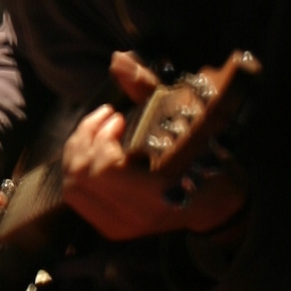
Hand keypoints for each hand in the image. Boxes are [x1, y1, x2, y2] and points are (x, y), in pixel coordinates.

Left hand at [59, 101, 246, 242]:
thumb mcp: (182, 114)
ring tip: (97, 132)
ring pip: (73, 188)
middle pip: (81, 176)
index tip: (119, 118)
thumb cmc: (203, 151)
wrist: (216, 199)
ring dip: (78, 153)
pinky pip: (77, 199)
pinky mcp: (113, 229)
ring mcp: (123, 226)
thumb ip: (146, 87)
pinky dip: (77, 171)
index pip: (105, 170)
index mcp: (158, 192)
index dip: (103, 139)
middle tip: (106, 120)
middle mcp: (136, 215)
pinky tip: (94, 153)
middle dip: (85, 140)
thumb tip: (117, 60)